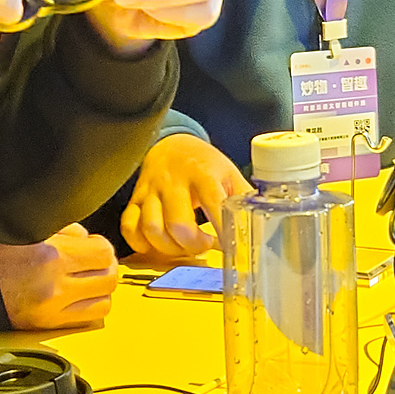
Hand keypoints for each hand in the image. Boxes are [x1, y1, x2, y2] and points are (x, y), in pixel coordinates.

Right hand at [0, 223, 119, 329]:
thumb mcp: (34, 229)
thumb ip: (69, 230)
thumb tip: (90, 239)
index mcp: (51, 257)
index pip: (104, 253)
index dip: (101, 246)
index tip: (93, 245)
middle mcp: (53, 288)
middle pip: (109, 278)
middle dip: (106, 267)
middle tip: (93, 262)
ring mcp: (50, 312)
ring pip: (104, 303)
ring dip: (101, 290)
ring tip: (88, 280)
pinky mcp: (46, 327)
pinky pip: (87, 320)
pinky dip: (90, 307)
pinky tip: (79, 296)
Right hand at [121, 134, 252, 259]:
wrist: (172, 145)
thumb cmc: (205, 164)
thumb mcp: (229, 173)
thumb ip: (244, 196)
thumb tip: (265, 219)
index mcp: (203, 174)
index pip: (213, 204)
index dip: (223, 230)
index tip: (232, 248)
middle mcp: (174, 182)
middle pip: (178, 223)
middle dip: (193, 244)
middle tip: (205, 244)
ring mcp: (151, 191)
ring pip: (151, 228)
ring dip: (169, 247)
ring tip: (184, 246)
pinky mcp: (135, 199)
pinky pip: (129, 227)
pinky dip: (140, 243)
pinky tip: (157, 245)